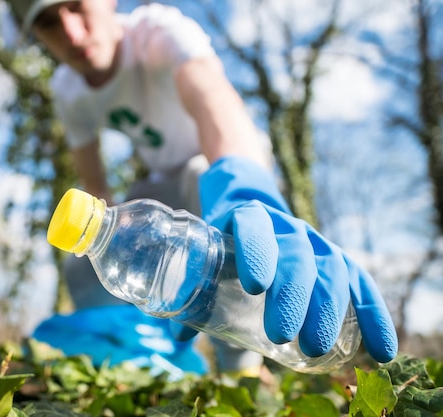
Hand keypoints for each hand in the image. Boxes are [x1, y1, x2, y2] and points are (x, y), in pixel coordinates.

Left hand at [198, 156, 397, 362]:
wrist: (253, 206)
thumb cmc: (225, 237)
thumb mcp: (208, 250)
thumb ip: (193, 289)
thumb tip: (177, 340)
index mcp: (248, 217)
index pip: (253, 229)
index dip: (256, 253)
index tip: (255, 286)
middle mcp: (286, 227)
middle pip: (296, 257)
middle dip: (294, 297)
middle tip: (284, 336)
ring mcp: (316, 242)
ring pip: (331, 271)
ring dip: (329, 312)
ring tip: (318, 350)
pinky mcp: (337, 259)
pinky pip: (361, 284)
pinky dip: (374, 316)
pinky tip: (381, 350)